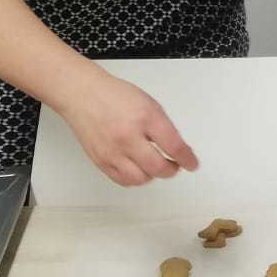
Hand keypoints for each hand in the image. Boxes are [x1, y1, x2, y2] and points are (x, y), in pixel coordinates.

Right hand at [55, 69, 200, 186]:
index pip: (174, 146)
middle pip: (158, 167)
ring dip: (153, 175)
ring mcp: (113, 152)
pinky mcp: (101, 161)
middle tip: (174, 165)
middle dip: (172, 169)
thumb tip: (178, 148)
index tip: (192, 163)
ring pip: (141, 179)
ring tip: (155, 165)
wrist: (84, 96)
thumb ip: (163, 126)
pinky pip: (123, 180)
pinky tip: (139, 169)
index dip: (187, 158)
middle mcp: (128, 137)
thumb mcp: (149, 104)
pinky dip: (135, 179)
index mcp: (145, 117)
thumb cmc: (115, 96)